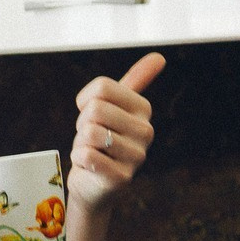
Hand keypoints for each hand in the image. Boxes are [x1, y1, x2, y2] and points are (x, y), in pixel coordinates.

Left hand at [67, 52, 161, 215]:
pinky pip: (87, 155)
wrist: (93, 183)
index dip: (86, 101)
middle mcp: (146, 131)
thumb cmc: (100, 140)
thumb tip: (160, 57)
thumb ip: (136, 80)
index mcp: (143, 109)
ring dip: (81, 143)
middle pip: (95, 109)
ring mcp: (136, 156)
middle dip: (83, 124)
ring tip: (92, 151)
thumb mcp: (114, 106)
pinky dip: (79, 159)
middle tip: (92, 138)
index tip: (93, 115)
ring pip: (90, 132)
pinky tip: (90, 166)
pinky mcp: (122, 177)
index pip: (102, 87)